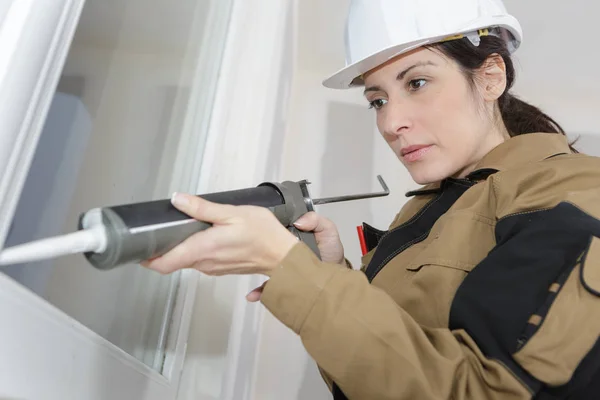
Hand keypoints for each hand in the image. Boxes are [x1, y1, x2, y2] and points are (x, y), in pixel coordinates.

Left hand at [141, 193, 298, 275]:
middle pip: (172, 261)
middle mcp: (204, 263)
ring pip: (186, 260)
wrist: (284, 256)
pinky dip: (193, 250)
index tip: (135, 248)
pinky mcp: (220, 268)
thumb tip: (178, 200)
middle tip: (154, 230)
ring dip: (179, 248)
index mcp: (203, 249)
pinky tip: (199, 236)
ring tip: (177, 229)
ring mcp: (212, 268)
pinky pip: (199, 260)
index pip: (164, 263)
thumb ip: (203, 208)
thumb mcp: (233, 213)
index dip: (146, 258)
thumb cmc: (263, 234)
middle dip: (161, 248)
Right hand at [246, 211, 345, 302]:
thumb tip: (298, 221)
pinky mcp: (281, 286)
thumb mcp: (327, 231)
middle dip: (258, 250)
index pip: (274, 230)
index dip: (267, 228)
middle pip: (265, 248)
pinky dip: (259, 292)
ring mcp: (280, 269)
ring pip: (262, 269)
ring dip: (254, 270)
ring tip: (250, 271)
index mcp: (289, 237)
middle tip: (252, 251)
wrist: (335, 279)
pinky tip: (254, 294)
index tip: (260, 229)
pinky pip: (267, 289)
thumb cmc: (330, 252)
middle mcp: (282, 252)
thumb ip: (316, 221)